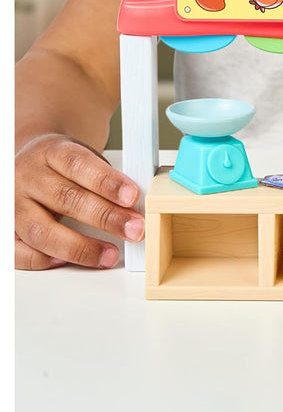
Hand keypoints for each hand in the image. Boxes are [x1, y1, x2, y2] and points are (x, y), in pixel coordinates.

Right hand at [15, 134, 142, 269]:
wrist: (29, 160)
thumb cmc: (64, 163)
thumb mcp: (86, 156)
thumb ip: (108, 176)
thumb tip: (139, 201)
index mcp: (51, 151)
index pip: (79, 164)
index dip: (106, 181)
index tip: (132, 196)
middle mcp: (28, 176)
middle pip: (65, 198)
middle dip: (105, 217)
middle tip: (135, 229)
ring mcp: (12, 204)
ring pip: (41, 230)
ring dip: (80, 247)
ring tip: (110, 255)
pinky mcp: (6, 229)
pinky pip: (18, 251)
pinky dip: (42, 259)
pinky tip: (67, 260)